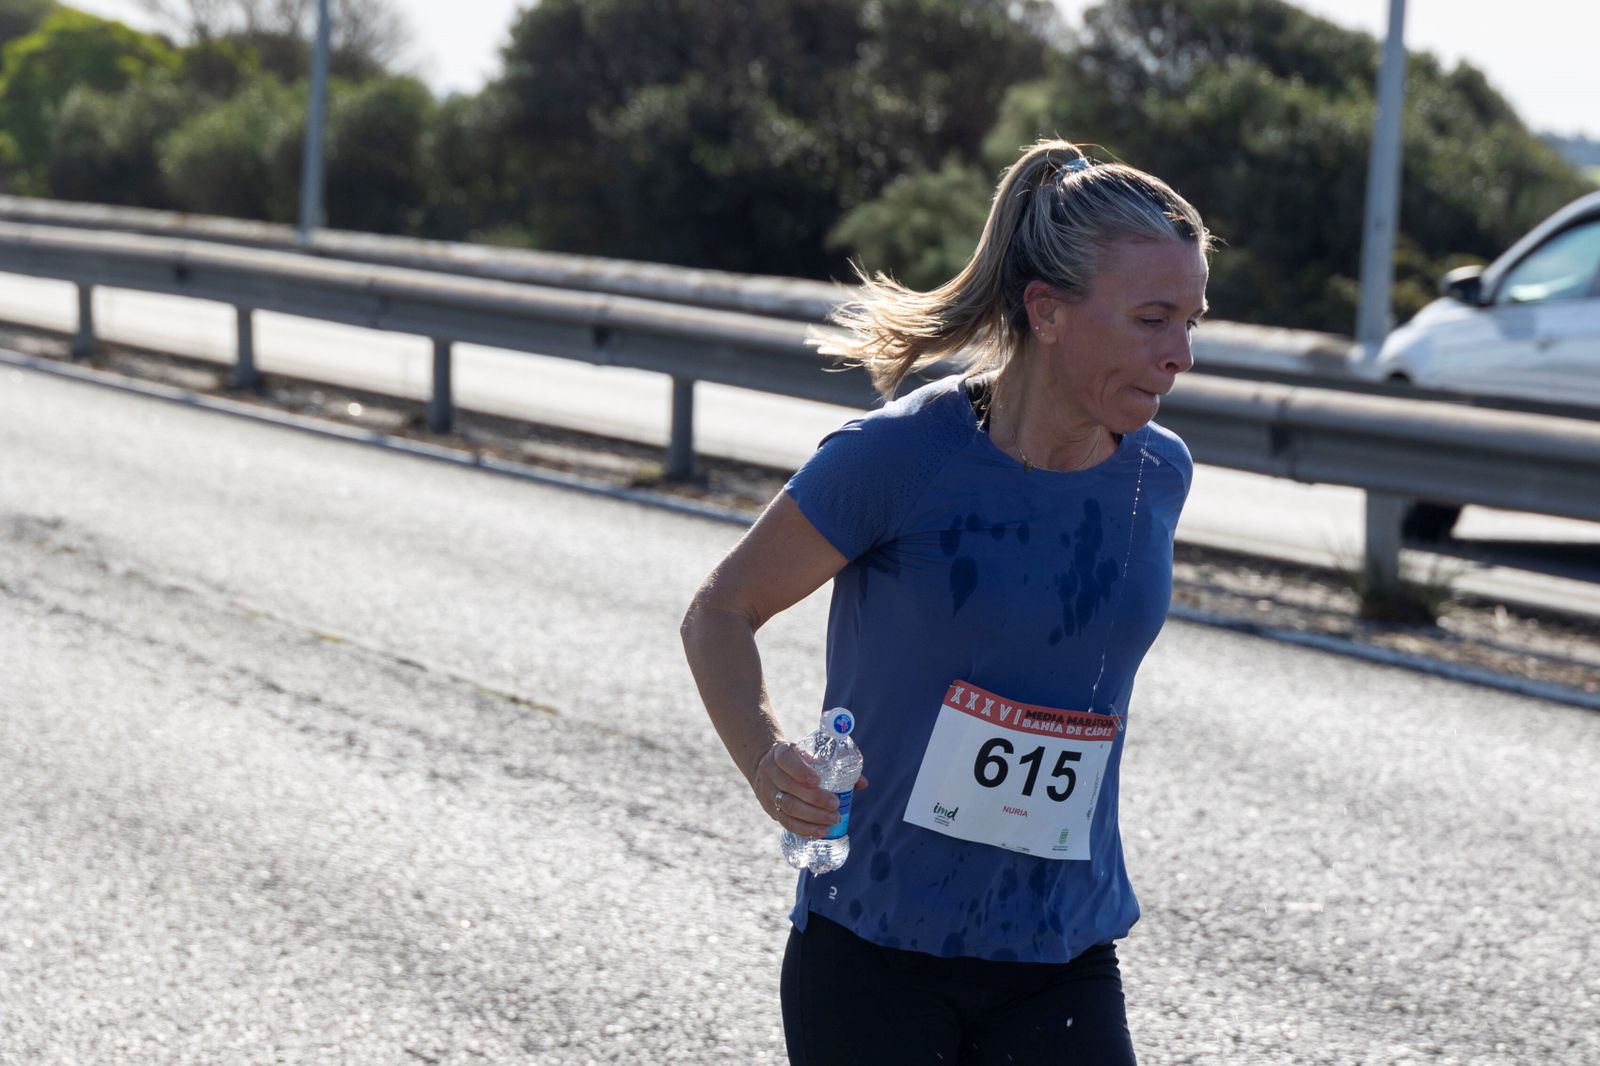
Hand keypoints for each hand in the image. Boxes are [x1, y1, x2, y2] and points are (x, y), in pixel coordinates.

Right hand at [752, 740, 868, 837]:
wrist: (765, 767)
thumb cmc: (798, 760)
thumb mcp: (809, 755)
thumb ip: (835, 766)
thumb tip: (862, 783)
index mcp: (780, 753)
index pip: (787, 759)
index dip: (801, 771)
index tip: (818, 781)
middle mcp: (770, 772)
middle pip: (789, 787)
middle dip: (814, 799)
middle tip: (835, 805)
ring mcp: (768, 792)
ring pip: (787, 807)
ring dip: (812, 816)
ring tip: (833, 819)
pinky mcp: (770, 810)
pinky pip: (786, 822)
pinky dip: (804, 829)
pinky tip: (821, 831)